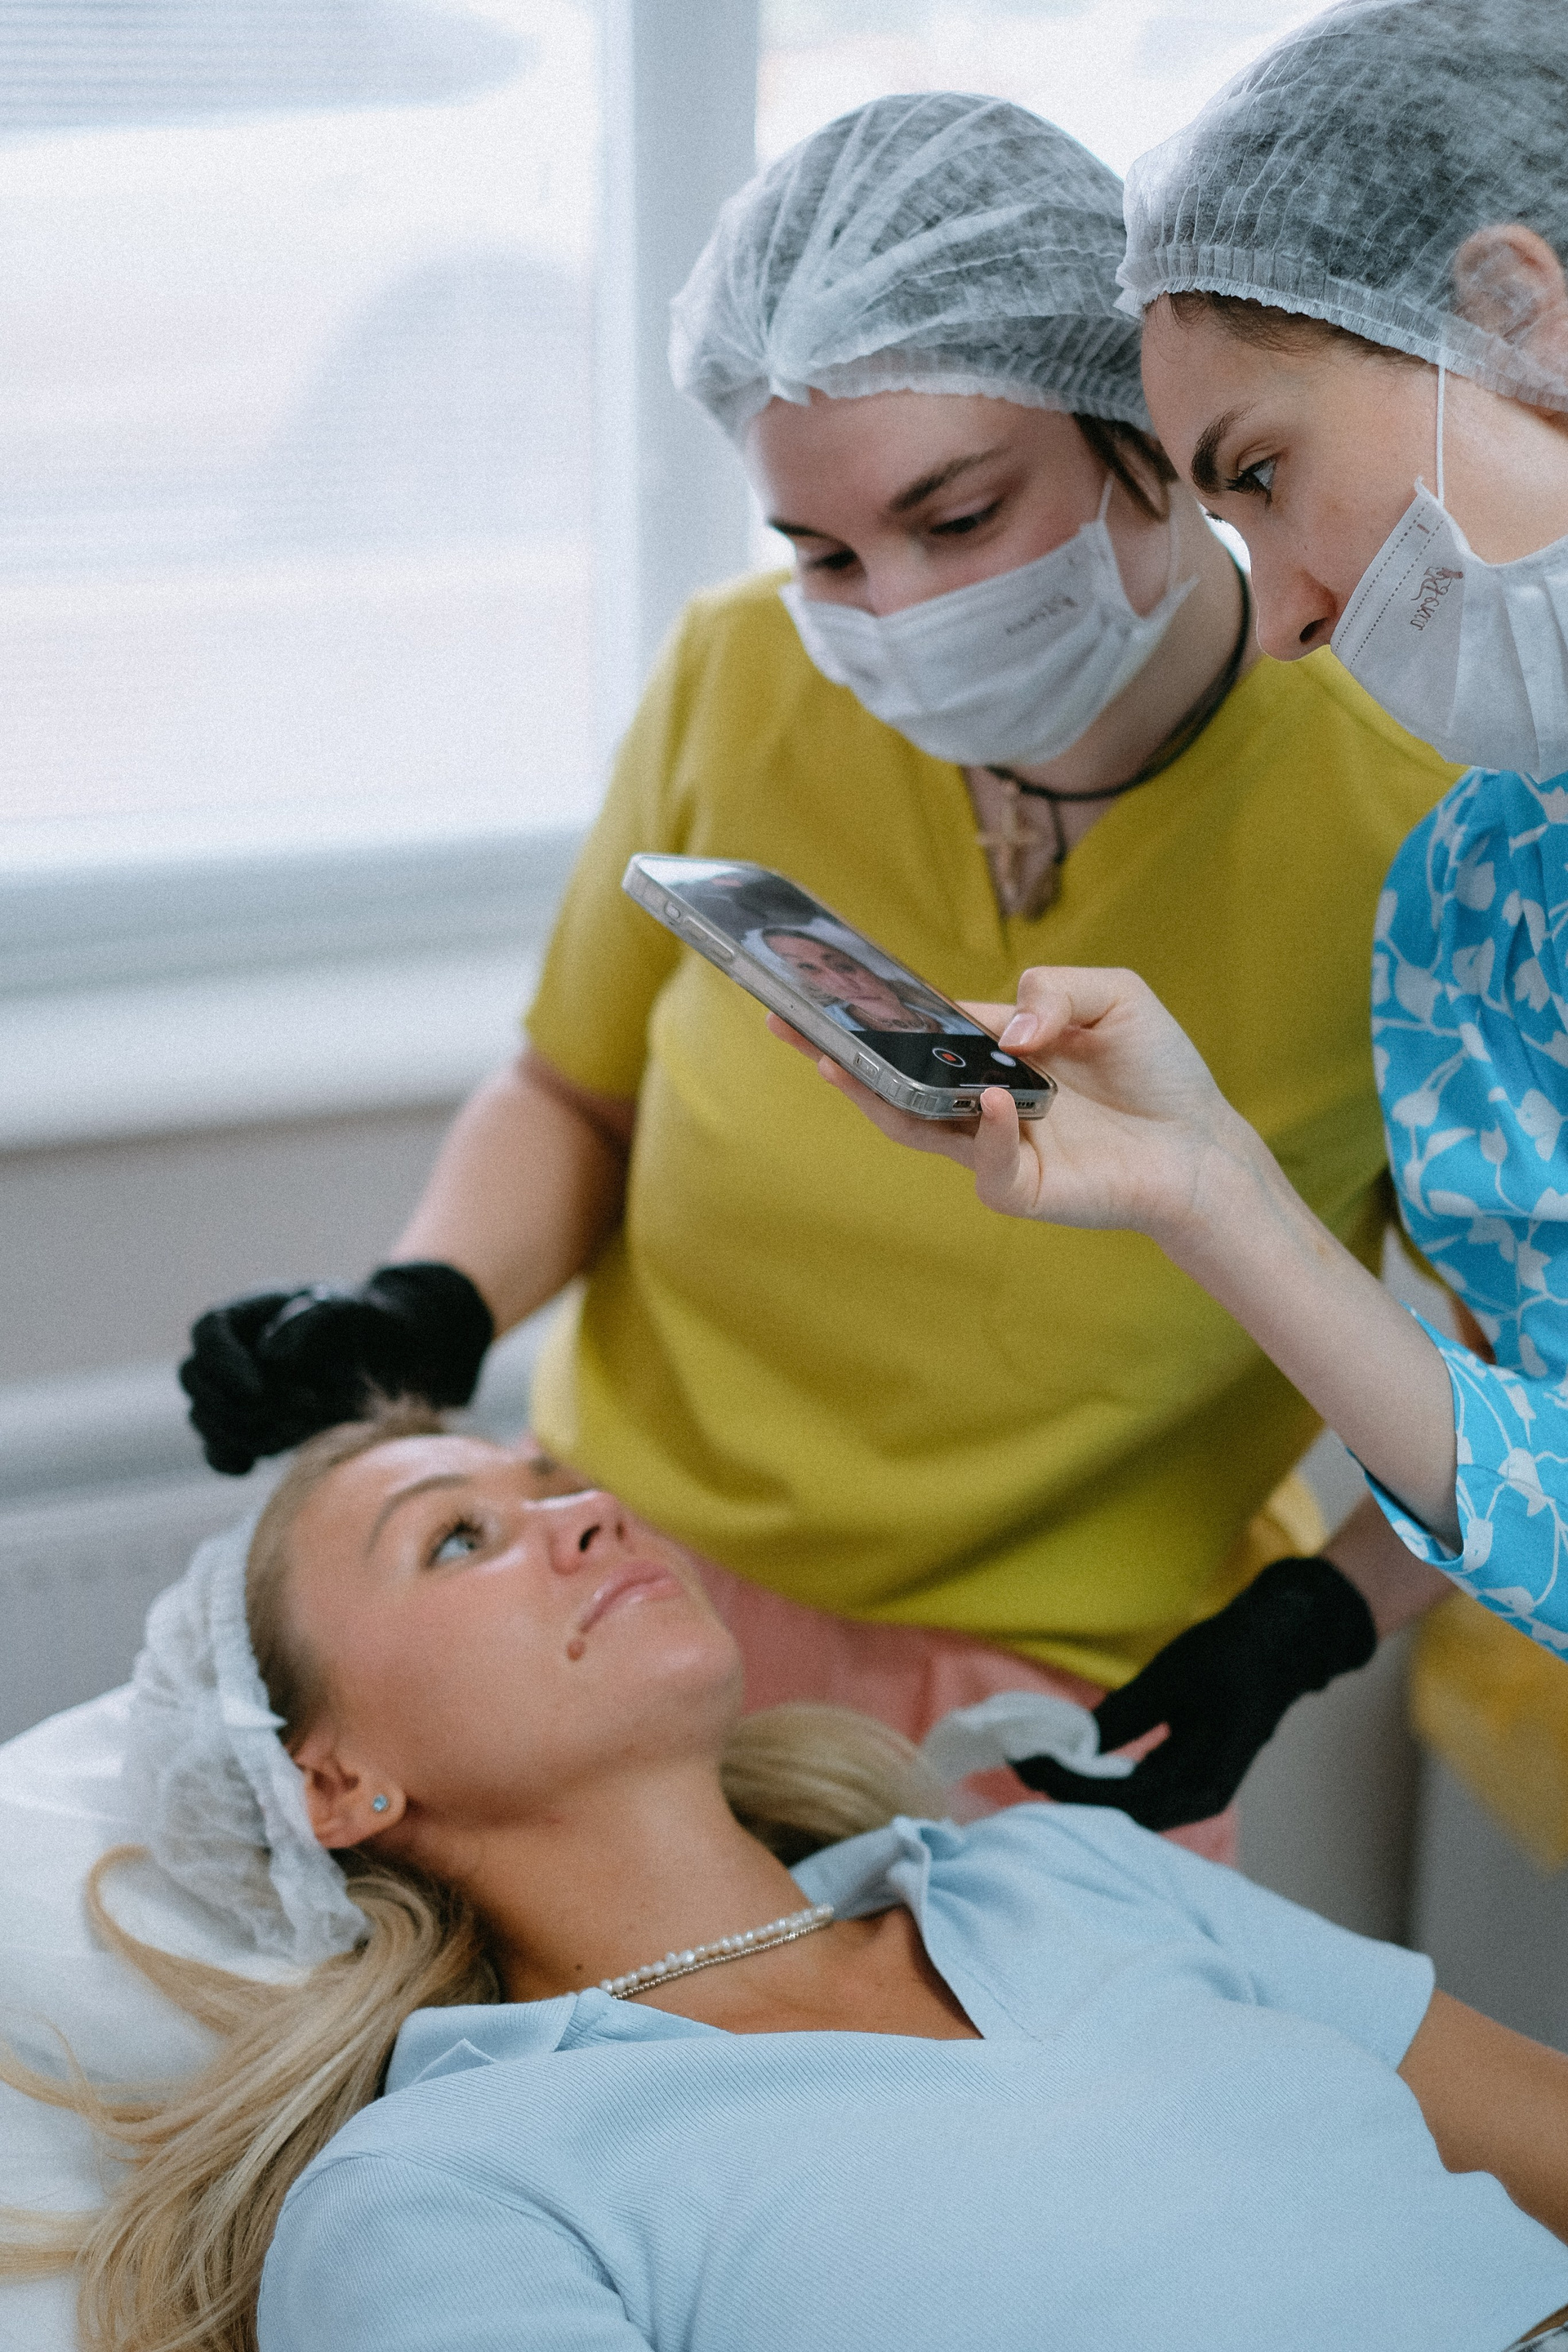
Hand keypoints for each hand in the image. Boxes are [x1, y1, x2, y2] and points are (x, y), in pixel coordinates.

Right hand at [179, 1262, 493, 1474]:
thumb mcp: (354, 1308)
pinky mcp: (251, 1428)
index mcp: (254, 1313)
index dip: (222, 1361)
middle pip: (196, 1377)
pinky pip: (217, 1450)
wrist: (394, 1358)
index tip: (257, 1389)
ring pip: (204, 1416)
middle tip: (292, 1409)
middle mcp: (237, 1352)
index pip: (208, 1329)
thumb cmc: (373, 1323)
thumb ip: (315, 1319)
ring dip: (242, 1430)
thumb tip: (271, 1356)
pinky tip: (249, 1465)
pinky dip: (226, 1459)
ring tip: (298, 1427)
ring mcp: (239, 1392)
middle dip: (234, 1402)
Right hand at [768, 966, 1256, 1246]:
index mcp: (995, 1049)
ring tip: (835, 1063)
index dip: (875, 1009)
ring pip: (911, 1126)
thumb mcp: (1116, 997)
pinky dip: (985, 1131)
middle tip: (785, 1027)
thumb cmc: (1158, 1070)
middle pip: (892, 1079)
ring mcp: (992, 1146)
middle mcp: (979, 1098)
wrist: (1200, 1143)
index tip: (822, 987)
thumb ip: (1058, 989)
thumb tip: (1011, 1028)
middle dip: (836, 1055)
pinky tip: (993, 1100)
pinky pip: (986, 1164)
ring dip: (872, 1096)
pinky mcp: (1020, 1188)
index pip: (922, 1027)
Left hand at [1014, 1556, 1377, 1830]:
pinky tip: (1066, 1761)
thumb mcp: (1170, 1681)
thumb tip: (1068, 1743)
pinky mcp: (1183, 1773)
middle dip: (1067, 1790)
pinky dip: (1099, 1777)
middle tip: (1018, 1763)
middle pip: (1121, 1810)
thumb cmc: (1232, 1657)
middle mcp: (1198, 1799)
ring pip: (1125, 1804)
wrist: (1279, 1643)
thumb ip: (1121, 1715)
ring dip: (1079, 1787)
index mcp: (1202, 1785)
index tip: (1027, 1762)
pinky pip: (1134, 1787)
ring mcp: (1192, 1789)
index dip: (1069, 1784)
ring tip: (1034, 1762)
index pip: (1122, 1800)